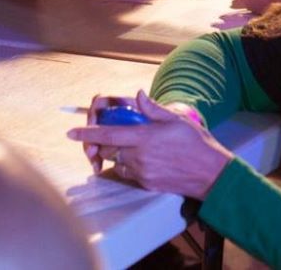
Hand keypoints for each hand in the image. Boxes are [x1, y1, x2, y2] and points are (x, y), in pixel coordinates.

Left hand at [69, 91, 232, 199]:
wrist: (210, 174)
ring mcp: (142, 173)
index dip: (87, 132)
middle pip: (109, 150)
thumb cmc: (196, 143)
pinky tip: (142, 158)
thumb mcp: (176, 119)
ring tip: (133, 145)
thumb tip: (137, 95)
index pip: (108, 134)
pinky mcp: (146, 184)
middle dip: (104, 142)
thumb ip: (152, 108)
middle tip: (111, 134)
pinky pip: (128, 173)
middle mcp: (139, 157)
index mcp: (144, 138)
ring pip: (117, 162)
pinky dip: (128, 165)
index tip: (69, 131)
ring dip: (118, 153)